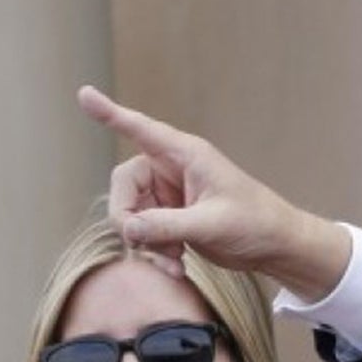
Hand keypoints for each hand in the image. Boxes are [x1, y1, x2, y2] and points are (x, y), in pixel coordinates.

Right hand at [77, 86, 351, 300]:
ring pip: (132, 214)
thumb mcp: (211, 224)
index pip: (140, 129)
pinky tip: (176, 267)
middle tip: (142, 243)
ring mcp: (170, 195)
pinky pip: (145, 233)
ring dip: (145, 243)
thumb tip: (128, 229)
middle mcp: (173, 170)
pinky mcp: (172, 218)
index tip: (84, 94)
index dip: (110, 113)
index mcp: (186, 155)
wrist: (277, 247)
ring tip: (173, 263)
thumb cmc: (256, 223)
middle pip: (125, 186)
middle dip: (128, 217)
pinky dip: (154, 251)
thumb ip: (168, 225)